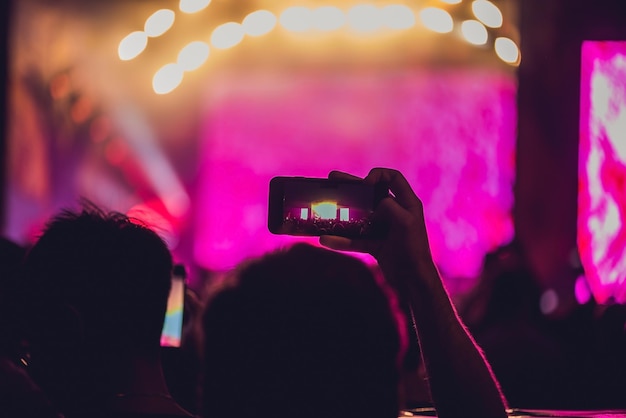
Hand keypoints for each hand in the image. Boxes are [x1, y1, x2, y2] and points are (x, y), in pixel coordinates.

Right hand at [320, 168, 435, 292]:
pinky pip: (355, 239)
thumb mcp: (405, 222)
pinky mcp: (375, 244)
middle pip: (370, 194)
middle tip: (332, 179)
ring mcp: (383, 229)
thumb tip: (374, 208)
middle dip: (351, 186)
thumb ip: (389, 207)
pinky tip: (326, 240)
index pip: (393, 178)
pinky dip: (341, 240)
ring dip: (342, 212)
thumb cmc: (415, 249)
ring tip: (324, 206)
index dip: (379, 175)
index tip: (365, 183)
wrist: (414, 281)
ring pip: (359, 216)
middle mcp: (395, 213)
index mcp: (407, 203)